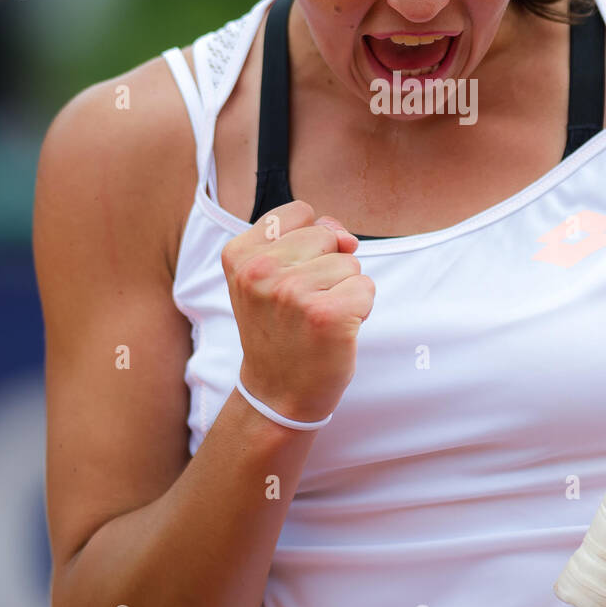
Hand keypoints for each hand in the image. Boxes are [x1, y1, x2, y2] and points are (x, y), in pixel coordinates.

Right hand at [221, 200, 374, 422]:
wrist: (277, 393)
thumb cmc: (280, 329)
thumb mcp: (271, 276)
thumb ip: (305, 237)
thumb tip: (346, 237)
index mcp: (239, 254)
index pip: (301, 212)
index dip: (308, 244)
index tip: (288, 279)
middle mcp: (260, 270)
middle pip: (327, 235)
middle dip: (327, 266)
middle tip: (303, 305)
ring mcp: (292, 292)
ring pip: (350, 262)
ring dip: (343, 290)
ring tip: (316, 319)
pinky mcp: (327, 315)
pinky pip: (366, 287)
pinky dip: (360, 309)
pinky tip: (334, 331)